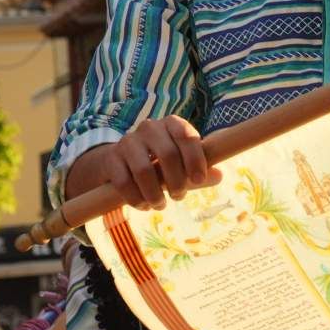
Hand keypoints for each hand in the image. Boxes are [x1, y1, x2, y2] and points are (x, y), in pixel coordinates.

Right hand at [98, 116, 220, 209]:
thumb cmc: (160, 163)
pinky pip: (124, 182)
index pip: (187, 135)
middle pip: (168, 154)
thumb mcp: (182, 165)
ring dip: (155, 194)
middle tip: (179, 196)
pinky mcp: (111, 159)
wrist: (121, 162)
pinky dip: (136, 199)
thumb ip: (200, 171)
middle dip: (177, 181)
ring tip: (161, 205)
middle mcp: (150, 127)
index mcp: (172, 124)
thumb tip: (218, 176)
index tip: (199, 180)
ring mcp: (128, 141)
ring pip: (144, 170)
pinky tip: (144, 206)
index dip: (195, 158)